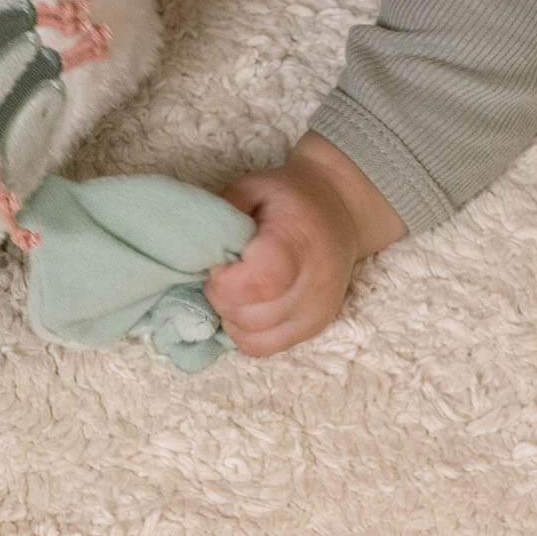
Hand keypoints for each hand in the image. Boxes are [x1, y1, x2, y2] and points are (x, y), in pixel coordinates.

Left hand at [204, 131, 406, 356]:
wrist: (339, 210)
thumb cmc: (289, 197)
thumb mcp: (252, 187)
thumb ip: (222, 214)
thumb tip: (197, 246)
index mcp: (297, 243)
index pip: (256, 283)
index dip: (224, 279)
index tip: (219, 260)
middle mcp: (313, 285)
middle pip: (251, 315)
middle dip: (222, 296)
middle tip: (223, 271)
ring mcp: (316, 312)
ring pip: (255, 337)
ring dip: (231, 316)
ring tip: (235, 286)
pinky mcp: (314, 327)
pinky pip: (266, 347)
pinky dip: (245, 333)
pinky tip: (245, 305)